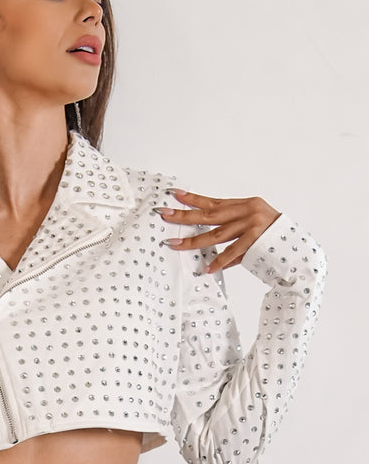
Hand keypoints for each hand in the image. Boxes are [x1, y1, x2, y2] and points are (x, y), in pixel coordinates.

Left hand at [154, 189, 280, 273]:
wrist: (300, 251)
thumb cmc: (273, 242)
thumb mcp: (253, 228)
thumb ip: (232, 230)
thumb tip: (206, 243)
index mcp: (246, 204)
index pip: (213, 201)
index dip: (193, 199)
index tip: (173, 195)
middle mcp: (248, 211)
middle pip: (209, 214)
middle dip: (184, 215)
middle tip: (163, 214)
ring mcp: (253, 225)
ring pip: (216, 234)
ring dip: (193, 241)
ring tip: (174, 244)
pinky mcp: (256, 240)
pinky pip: (232, 253)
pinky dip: (220, 261)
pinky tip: (207, 268)